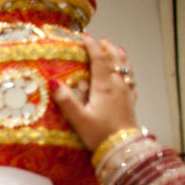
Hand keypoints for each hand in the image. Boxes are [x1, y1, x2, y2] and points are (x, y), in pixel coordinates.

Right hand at [51, 35, 137, 150]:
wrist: (122, 148)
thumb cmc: (99, 134)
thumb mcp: (79, 118)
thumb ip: (66, 100)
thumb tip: (53, 81)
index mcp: (104, 86)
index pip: (99, 60)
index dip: (92, 47)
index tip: (85, 37)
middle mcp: (118, 85)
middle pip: (115, 60)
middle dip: (107, 48)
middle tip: (101, 41)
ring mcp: (126, 93)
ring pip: (125, 69)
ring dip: (120, 57)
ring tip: (117, 49)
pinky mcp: (130, 103)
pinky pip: (131, 81)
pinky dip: (128, 72)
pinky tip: (126, 75)